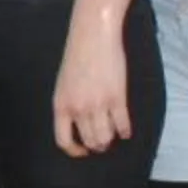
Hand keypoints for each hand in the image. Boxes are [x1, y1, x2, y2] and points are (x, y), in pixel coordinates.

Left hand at [51, 16, 132, 156]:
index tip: (83, 150)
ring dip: (110, 139)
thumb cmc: (77, 56)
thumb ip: (69, 104)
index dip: (74, 150)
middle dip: (97, 144)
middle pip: (89, 141)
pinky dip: (125, 131)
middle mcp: (78, 109)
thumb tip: (77, 124)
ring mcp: (98, 105)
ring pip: (106, 137)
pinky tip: (125, 130)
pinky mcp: (117, 98)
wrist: (93, 36)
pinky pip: (122, 125)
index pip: (63, 140)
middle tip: (102, 142)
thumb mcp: (63, 84)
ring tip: (113, 135)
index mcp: (61, 105)